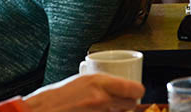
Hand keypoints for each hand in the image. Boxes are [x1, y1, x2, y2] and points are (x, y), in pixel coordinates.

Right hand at [22, 73, 144, 111]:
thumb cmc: (53, 99)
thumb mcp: (80, 83)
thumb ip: (100, 85)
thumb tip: (115, 89)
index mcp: (99, 82)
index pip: (135, 89)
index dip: (137, 92)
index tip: (135, 92)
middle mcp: (101, 98)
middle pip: (131, 104)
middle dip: (127, 104)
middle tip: (120, 103)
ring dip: (116, 111)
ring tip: (101, 108)